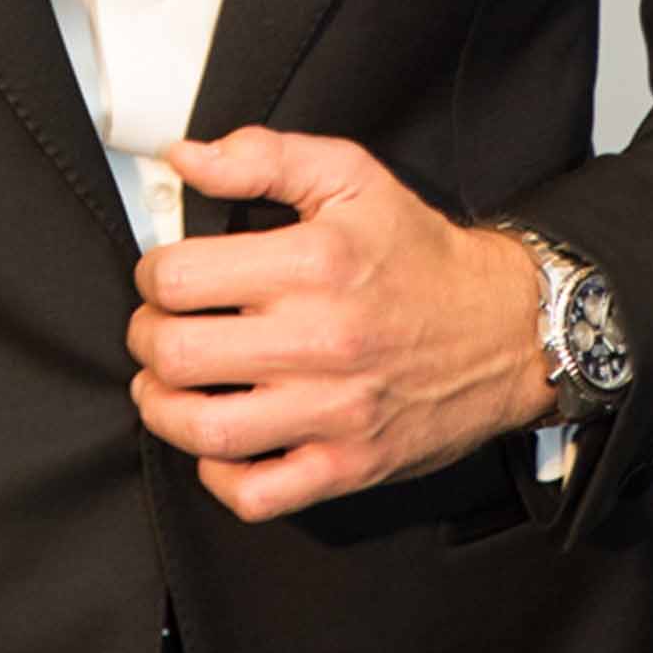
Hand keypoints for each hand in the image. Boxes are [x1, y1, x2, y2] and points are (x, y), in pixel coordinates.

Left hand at [126, 125, 554, 522]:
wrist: (506, 328)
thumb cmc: (420, 255)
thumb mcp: (351, 177)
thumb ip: (263, 156)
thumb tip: (187, 157)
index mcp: (314, 264)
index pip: (178, 278)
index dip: (152, 273)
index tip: (164, 275)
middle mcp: (320, 341)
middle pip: (176, 355)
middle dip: (146, 338)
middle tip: (157, 328)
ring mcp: (334, 412)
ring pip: (204, 430)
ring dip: (162, 409)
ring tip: (166, 387)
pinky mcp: (348, 465)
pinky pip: (256, 495)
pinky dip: (219, 476)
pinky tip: (220, 442)